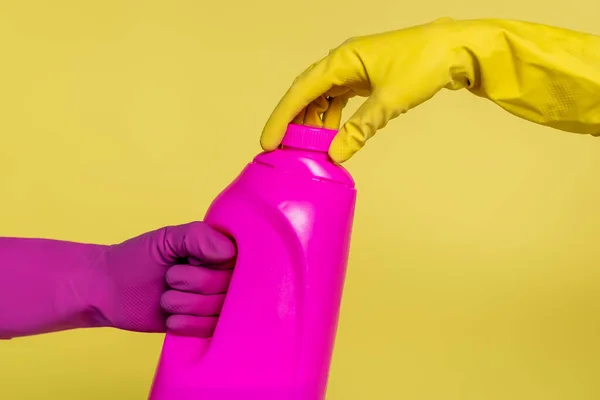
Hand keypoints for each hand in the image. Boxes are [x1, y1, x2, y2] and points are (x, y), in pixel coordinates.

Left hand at [84, 221, 235, 336]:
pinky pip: (210, 329)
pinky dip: (187, 324)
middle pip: (226, 287)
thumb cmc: (137, 258)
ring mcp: (214, 303)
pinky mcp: (203, 326)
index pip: (235, 261)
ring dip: (184, 305)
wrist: (108, 290)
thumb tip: (230, 253)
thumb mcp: (167, 239)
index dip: (208, 264)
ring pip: (218, 310)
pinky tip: (170, 318)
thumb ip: (198, 237)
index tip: (187, 259)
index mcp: (218, 252)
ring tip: (166, 297)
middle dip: (191, 284)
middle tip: (169, 278)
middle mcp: (221, 277)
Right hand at [261, 17, 468, 162]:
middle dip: (294, 121)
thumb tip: (336, 154)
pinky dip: (333, 117)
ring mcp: (355, 69)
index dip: (282, 117)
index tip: (269, 141)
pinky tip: (331, 135)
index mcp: (342, 60)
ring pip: (323, 97)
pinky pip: (340, 98)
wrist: (456, 50)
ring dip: (314, 121)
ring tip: (306, 147)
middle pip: (307, 93)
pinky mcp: (366, 78)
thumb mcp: (389, 102)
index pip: (302, 91)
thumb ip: (359, 130)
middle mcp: (344, 62)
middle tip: (282, 149)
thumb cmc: (424, 65)